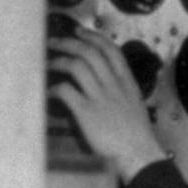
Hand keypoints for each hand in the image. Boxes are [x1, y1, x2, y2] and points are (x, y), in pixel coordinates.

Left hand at [46, 27, 170, 180]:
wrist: (139, 156)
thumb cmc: (137, 137)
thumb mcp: (135, 107)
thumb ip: (121, 92)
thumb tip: (104, 84)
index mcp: (128, 84)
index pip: (111, 50)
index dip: (93, 37)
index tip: (80, 32)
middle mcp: (114, 87)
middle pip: (90, 52)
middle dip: (69, 43)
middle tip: (55, 42)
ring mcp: (101, 98)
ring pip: (77, 65)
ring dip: (59, 61)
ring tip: (48, 63)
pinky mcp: (87, 112)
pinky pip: (65, 90)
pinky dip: (54, 87)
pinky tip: (51, 92)